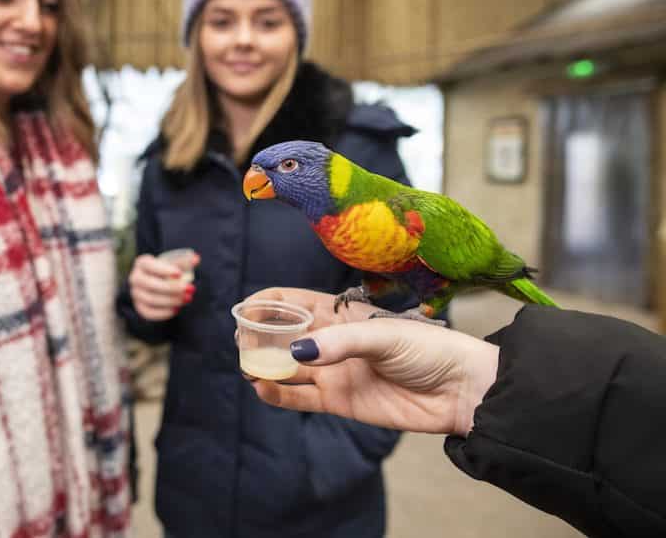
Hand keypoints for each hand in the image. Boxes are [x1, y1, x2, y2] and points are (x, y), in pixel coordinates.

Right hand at [127, 252, 196, 320]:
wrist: (157, 282)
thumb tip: (196, 259)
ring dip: (171, 300)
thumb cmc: (166, 270)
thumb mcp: (173, 263)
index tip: (179, 274)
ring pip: (151, 299)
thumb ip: (184, 261)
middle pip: (150, 284)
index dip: (164, 270)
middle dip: (172, 288)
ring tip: (187, 299)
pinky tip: (177, 309)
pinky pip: (149, 313)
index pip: (149, 265)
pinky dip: (163, 313)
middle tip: (190, 289)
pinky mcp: (139, 307)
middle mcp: (135, 278)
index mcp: (142, 263)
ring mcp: (136, 293)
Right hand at [245, 288, 497, 436]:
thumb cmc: (430, 349)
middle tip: (241, 341)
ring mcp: (334, 371)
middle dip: (258, 335)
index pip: (293, 302)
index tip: (243, 309)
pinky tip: (261, 388)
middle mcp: (332, 341)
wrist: (461, 391)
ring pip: (287, 367)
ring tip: (247, 365)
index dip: (266, 303)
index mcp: (342, 313)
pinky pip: (299, 398)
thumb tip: (297, 352)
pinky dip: (277, 394)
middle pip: (283, 335)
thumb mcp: (384, 335)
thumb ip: (340, 342)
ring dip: (264, 366)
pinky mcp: (339, 401)